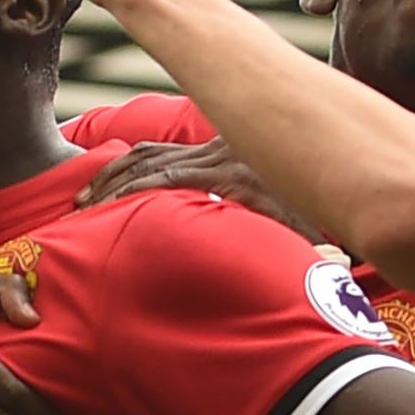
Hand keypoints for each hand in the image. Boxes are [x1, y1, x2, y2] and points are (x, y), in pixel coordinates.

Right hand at [76, 137, 324, 242]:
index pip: (165, 179)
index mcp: (229, 174)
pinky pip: (160, 146)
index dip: (128, 193)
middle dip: (108, 185)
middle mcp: (215, 155)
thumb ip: (318, 250)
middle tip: (78, 209)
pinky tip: (112, 178)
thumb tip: (336, 271)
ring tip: (83, 197)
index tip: (98, 214)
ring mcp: (210, 145)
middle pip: (147, 162)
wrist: (329, 147)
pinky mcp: (210, 144)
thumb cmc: (319, 198)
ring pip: (148, 150)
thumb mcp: (314, 224)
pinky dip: (132, 160)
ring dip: (113, 171)